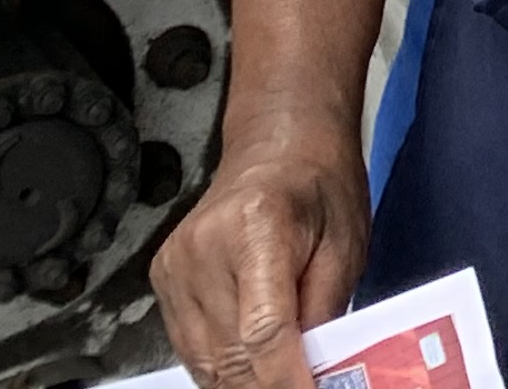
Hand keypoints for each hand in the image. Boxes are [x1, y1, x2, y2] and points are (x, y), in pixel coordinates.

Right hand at [149, 116, 366, 388]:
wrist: (278, 144)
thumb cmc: (320, 187)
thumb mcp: (345, 245)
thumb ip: (326, 313)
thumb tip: (316, 376)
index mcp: (255, 228)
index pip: (263, 331)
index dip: (287, 381)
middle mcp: (202, 249)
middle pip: (229, 356)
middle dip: (269, 388)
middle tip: (305, 388)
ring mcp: (174, 266)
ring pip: (205, 363)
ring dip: (244, 384)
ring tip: (285, 380)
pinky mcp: (162, 279)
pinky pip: (191, 348)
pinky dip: (223, 369)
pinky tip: (254, 370)